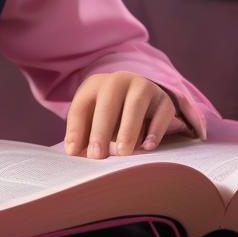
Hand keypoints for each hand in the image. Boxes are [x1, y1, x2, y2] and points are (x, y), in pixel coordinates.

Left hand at [64, 72, 189, 158]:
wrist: (142, 95)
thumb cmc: (109, 113)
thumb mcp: (91, 117)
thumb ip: (82, 133)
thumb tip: (73, 151)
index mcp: (95, 85)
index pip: (82, 106)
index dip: (76, 129)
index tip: (74, 152)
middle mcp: (119, 81)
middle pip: (108, 103)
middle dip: (101, 130)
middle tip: (97, 155)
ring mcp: (144, 87)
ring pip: (135, 105)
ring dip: (128, 129)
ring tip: (123, 152)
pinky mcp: (164, 100)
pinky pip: (162, 113)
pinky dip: (156, 130)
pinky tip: (148, 146)